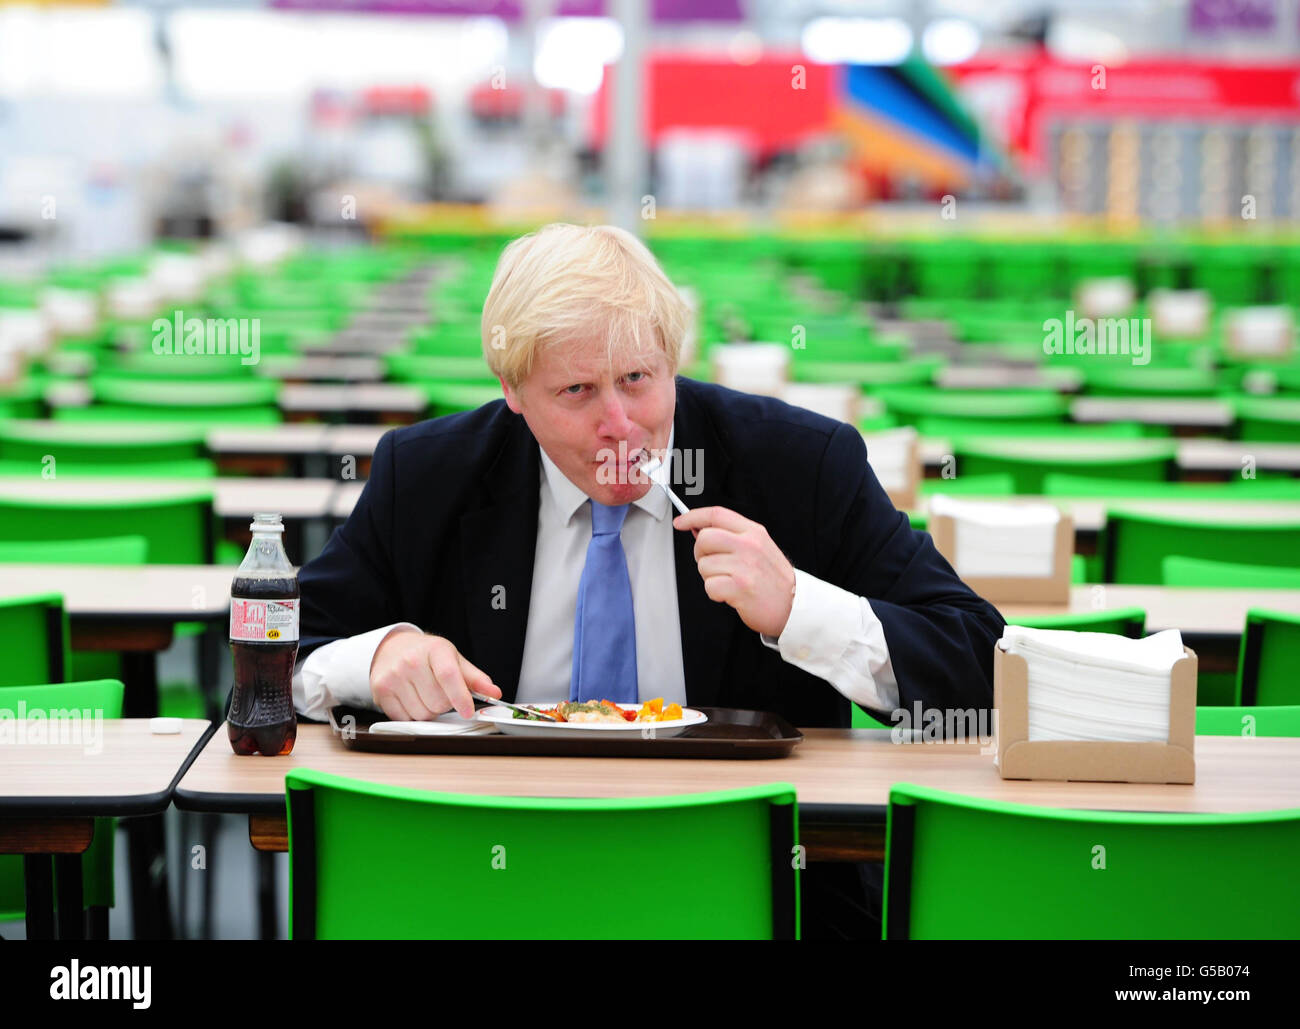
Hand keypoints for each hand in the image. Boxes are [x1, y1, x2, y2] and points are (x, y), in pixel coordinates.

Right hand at [369, 630, 500, 720]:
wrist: (392, 648)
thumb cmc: (426, 655)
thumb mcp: (452, 659)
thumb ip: (475, 678)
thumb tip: (494, 693)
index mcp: (435, 649)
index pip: (449, 676)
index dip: (461, 697)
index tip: (469, 711)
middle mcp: (411, 661)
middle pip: (437, 702)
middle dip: (445, 705)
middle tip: (441, 693)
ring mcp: (393, 676)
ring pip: (422, 714)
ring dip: (429, 711)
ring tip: (425, 695)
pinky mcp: (380, 690)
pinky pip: (404, 718)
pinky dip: (412, 715)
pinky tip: (412, 699)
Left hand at [672, 506, 795, 637]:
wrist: (794, 606)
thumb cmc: (773, 580)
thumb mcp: (760, 548)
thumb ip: (733, 536)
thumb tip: (699, 530)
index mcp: (754, 532)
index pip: (717, 514)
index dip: (693, 516)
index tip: (681, 522)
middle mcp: (749, 545)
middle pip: (704, 538)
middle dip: (701, 553)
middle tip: (713, 564)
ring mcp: (745, 566)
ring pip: (704, 565)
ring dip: (711, 577)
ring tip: (730, 582)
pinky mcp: (740, 587)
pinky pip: (709, 586)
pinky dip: (715, 593)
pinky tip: (731, 594)